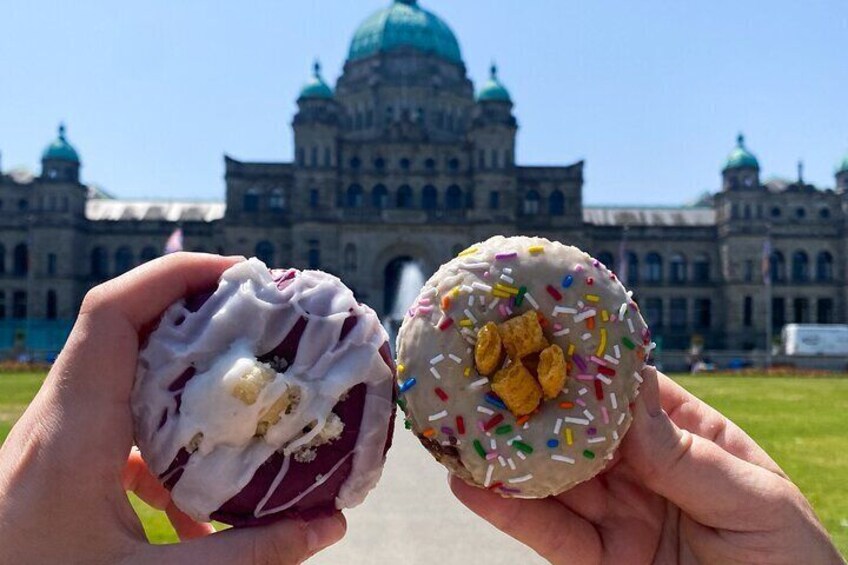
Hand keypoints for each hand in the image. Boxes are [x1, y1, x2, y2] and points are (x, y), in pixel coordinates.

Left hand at [0, 253, 345, 563]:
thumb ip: (242, 557)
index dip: (176, 275)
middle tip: (265, 319)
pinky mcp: (66, 463)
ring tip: (248, 380)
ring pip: (126, 370)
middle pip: (126, 326)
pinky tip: (205, 491)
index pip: (112, 312)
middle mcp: (62, 419)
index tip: (244, 276)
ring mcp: (61, 438)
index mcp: (72, 431)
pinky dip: (173, 431)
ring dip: (187, 365)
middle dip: (198, 312)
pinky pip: (124, 420)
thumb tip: (327, 527)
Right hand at [450, 366, 842, 563]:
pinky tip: (473, 486)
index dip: (591, 365)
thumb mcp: (756, 503)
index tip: (546, 336)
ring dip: (507, 455)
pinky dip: (510, 510)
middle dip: (535, 405)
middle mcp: (646, 472)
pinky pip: (550, 534)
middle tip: (485, 374)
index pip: (632, 393)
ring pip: (554, 479)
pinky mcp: (599, 563)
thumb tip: (625, 397)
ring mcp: (619, 516)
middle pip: (580, 431)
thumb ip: (687, 458)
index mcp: (691, 442)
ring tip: (461, 426)